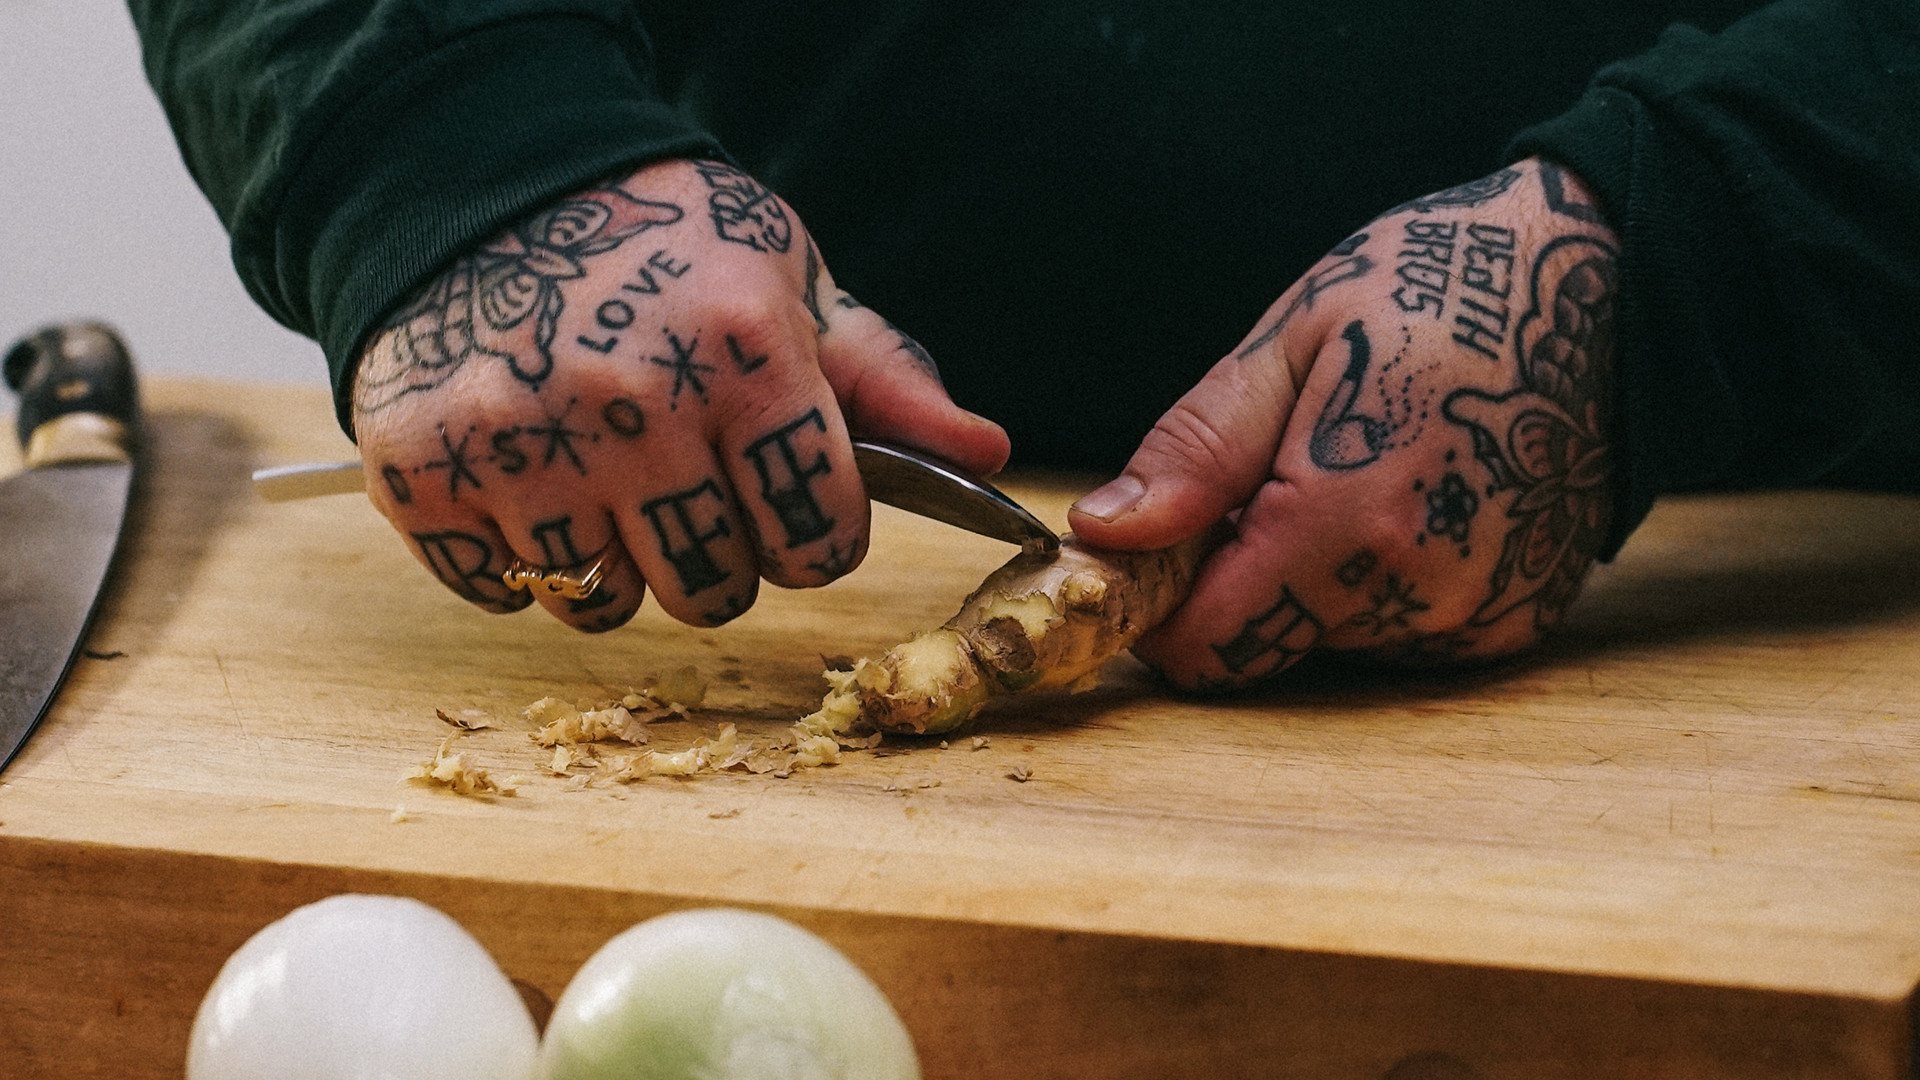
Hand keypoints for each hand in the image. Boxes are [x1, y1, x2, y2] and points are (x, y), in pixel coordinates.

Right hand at [352, 159, 1008, 629]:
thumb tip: (988, 455)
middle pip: (712, 592)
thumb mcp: (789, 279)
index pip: (820, 539)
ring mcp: (514, 445)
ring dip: (615, 562)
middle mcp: (628, 405)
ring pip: (600, 604)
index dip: (815, 530)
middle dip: (717, 553)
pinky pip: (499, 588)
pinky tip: (527, 472)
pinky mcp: (419, 471)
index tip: (790, 499)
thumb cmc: (664, 239)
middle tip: (689, 482)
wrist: (483, 174)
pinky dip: (518, 554)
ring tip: (603, 472)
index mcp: (741, 353)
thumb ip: (884, 377)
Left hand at [1068, 158, 1618, 686]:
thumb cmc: (1444, 285)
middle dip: (1239, 580)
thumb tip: (1106, 532)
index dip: (1161, 607)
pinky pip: (1400, 637)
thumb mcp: (1295, 339)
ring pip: (1331, 645)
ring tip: (1357, 467)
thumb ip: (1198, 450)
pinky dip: (1377, 587)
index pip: (1209, 649)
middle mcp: (1422, 594)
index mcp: (1351, 523)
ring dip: (1312, 581)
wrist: (1617, 285)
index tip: (1162, 544)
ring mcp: (1478, 618)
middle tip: (1274, 473)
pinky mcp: (1515, 623)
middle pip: (1266, 647)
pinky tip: (1410, 496)